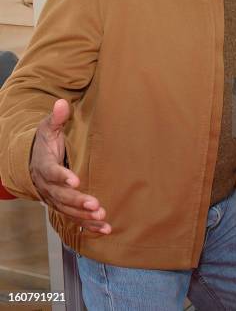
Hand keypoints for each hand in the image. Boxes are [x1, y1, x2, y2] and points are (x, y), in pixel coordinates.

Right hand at [29, 99, 110, 234]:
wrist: (34, 161)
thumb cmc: (45, 142)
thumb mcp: (48, 128)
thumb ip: (56, 118)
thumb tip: (62, 103)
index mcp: (44, 166)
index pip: (52, 173)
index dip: (62, 177)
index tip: (75, 180)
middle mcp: (47, 186)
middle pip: (61, 197)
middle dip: (78, 202)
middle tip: (95, 205)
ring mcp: (55, 198)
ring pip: (68, 211)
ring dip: (84, 216)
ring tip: (102, 218)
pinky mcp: (63, 206)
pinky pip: (74, 219)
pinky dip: (88, 226)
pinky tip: (104, 229)